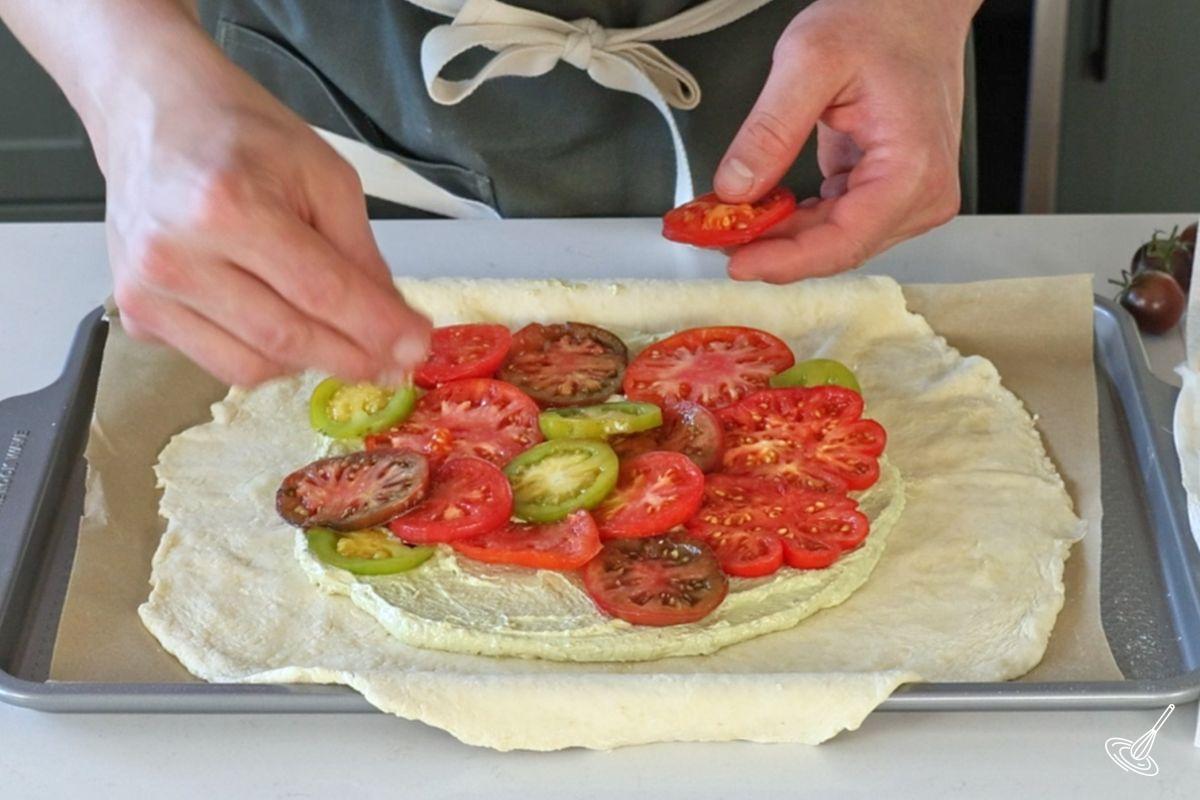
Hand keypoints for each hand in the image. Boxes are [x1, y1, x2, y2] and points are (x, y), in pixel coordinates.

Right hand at [79, 11, 429, 385]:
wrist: (151, 114)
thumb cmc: (243, 135)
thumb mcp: (324, 175)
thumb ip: (360, 254)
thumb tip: (394, 326)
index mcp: (228, 207)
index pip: (321, 292)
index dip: (377, 328)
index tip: (416, 349)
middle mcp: (176, 256)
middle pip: (287, 338)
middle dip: (353, 357)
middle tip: (392, 362)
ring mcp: (147, 292)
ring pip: (253, 367)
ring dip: (308, 360)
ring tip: (333, 331)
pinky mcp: (137, 315)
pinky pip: (219, 364)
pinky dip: (264, 356)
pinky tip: (277, 319)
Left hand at [713, 0, 978, 282]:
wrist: (912, 6)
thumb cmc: (880, 20)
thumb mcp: (809, 61)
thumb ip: (769, 130)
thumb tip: (735, 188)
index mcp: (913, 169)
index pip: (844, 242)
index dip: (785, 261)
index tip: (736, 262)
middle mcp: (922, 193)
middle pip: (836, 248)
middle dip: (772, 248)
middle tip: (713, 237)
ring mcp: (909, 196)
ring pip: (833, 241)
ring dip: (779, 237)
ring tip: (729, 222)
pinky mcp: (889, 192)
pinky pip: (836, 223)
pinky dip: (795, 221)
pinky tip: (762, 211)